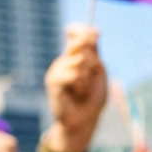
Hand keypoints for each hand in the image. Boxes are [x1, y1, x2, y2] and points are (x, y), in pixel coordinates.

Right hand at [44, 25, 107, 151]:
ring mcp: (57, 69)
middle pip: (79, 42)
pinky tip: (77, 93)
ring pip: (79, 59)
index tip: (95, 36)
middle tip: (92, 74)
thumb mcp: (99, 71)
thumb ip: (95, 52)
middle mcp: (65, 59)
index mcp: (76, 55)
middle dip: (92, 58)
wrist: (84, 121)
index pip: (76, 32)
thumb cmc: (93, 98)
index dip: (83, 30)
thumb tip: (94, 30)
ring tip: (84, 89)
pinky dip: (80, 84)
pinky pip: (72, 74)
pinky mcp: (52, 81)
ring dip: (87, 76)